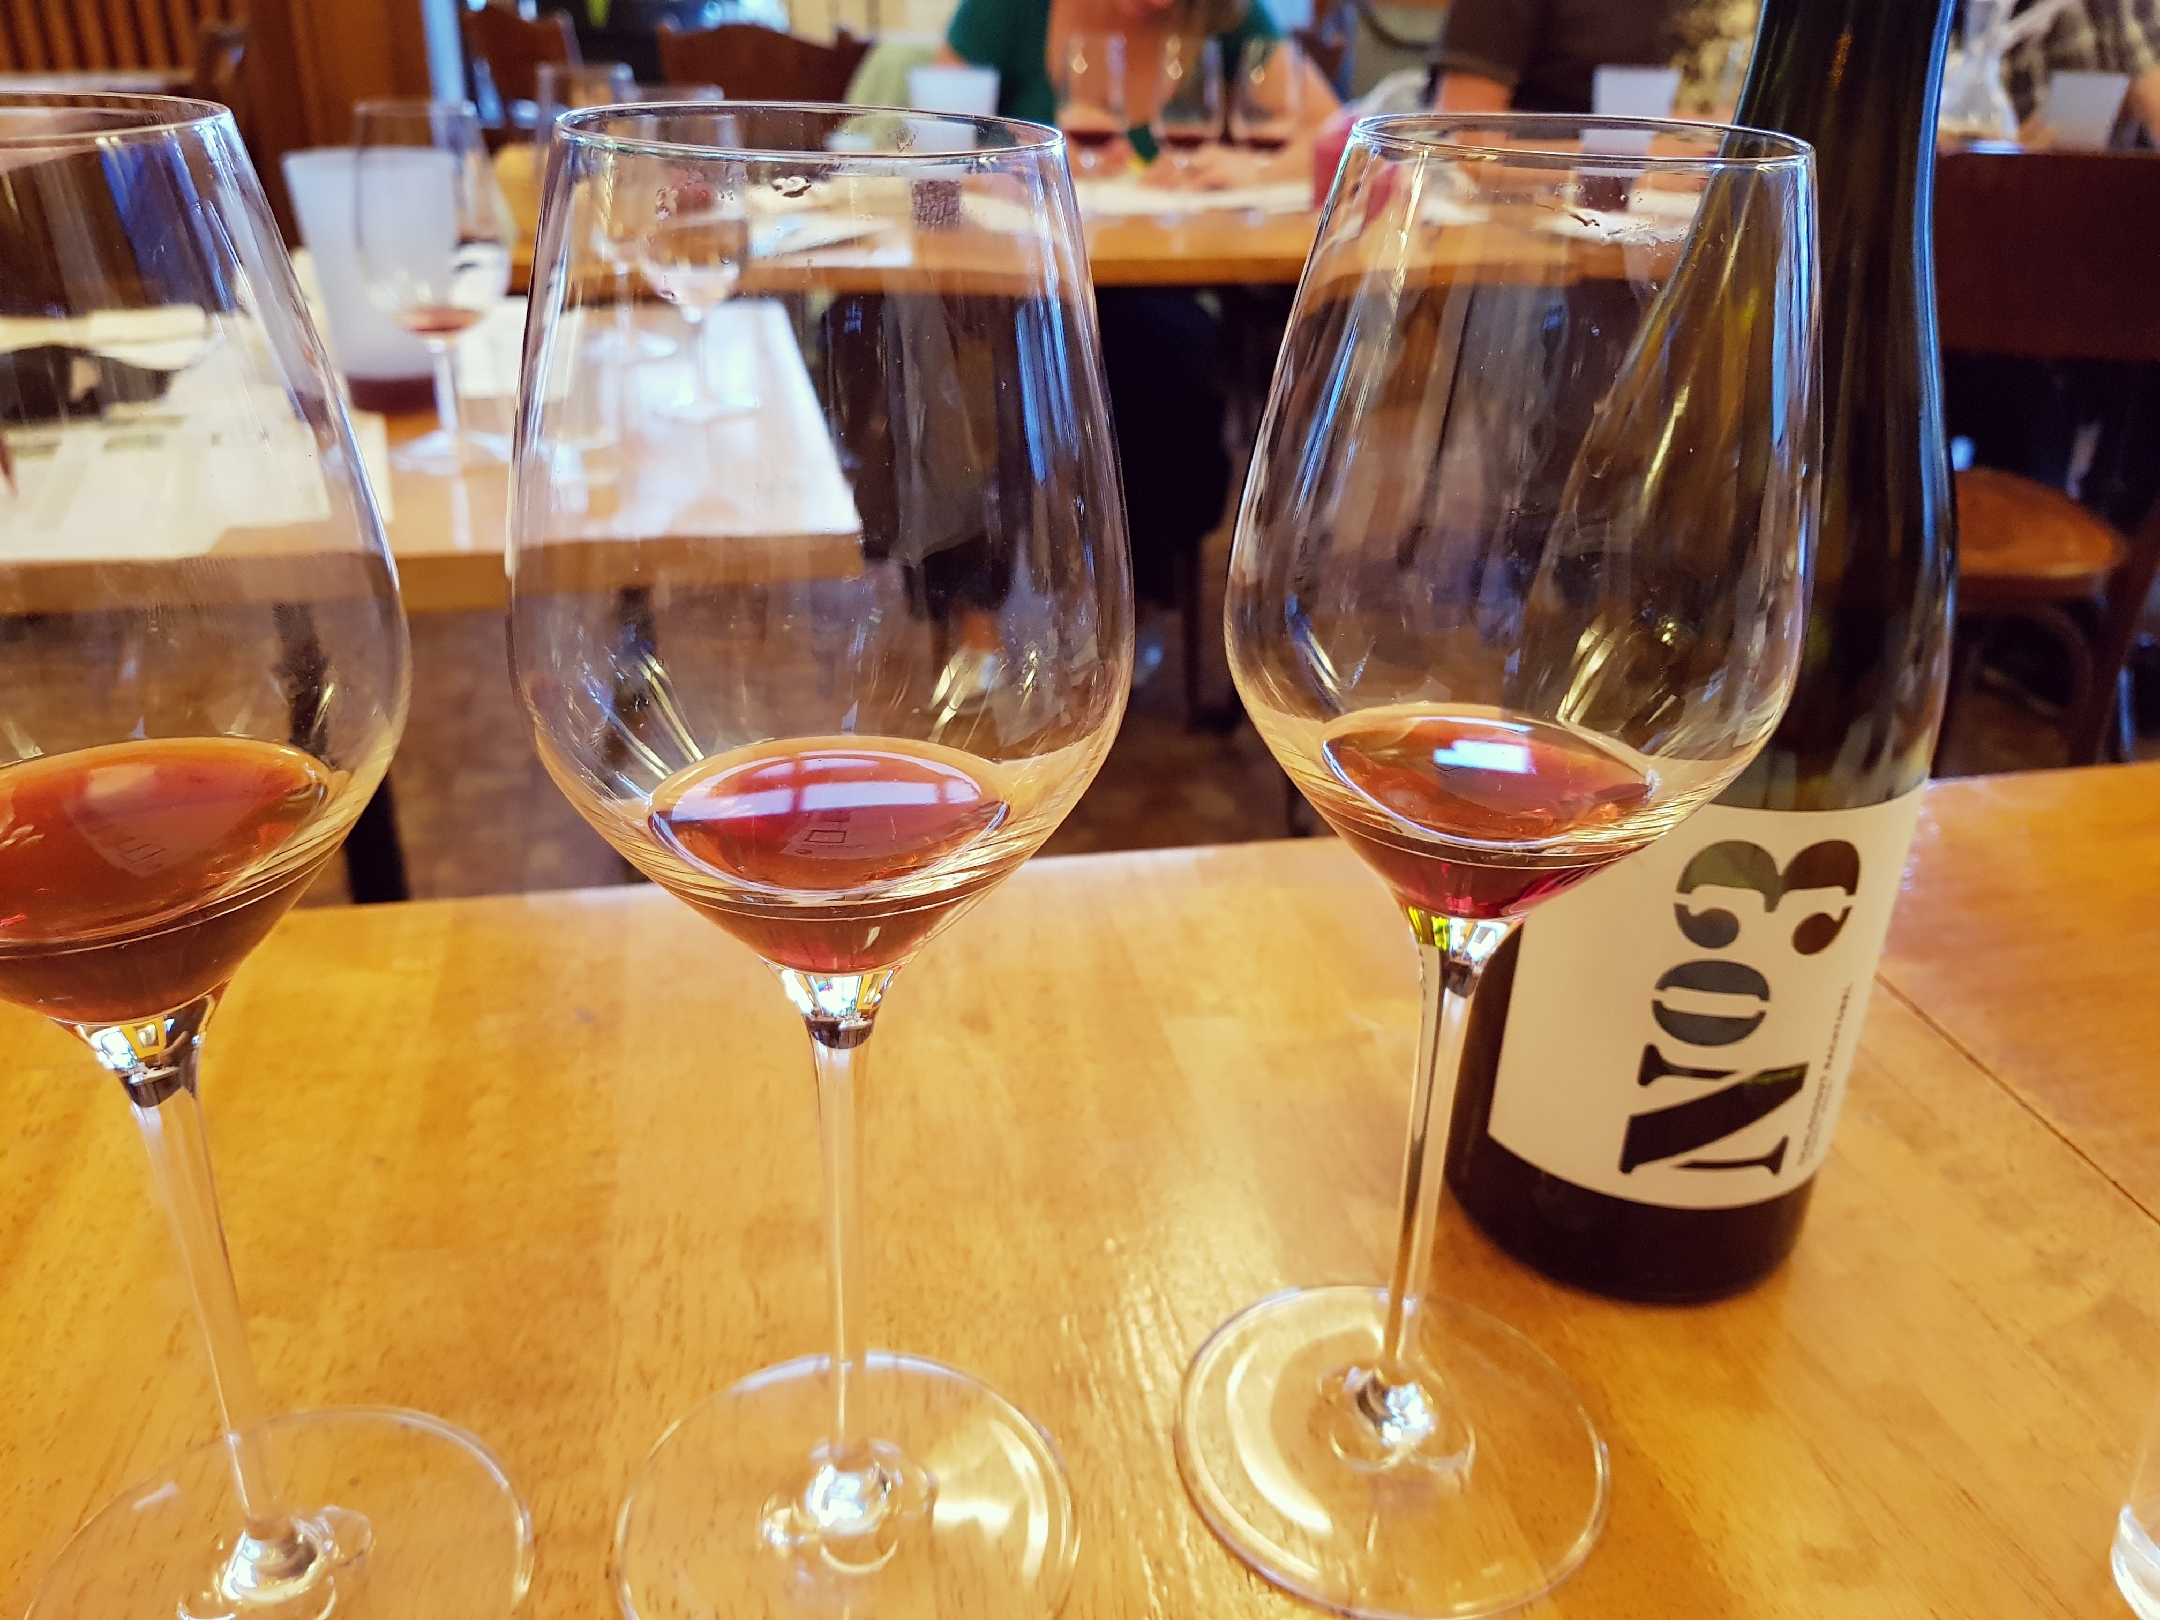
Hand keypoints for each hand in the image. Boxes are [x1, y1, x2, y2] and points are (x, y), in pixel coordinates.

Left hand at [1141, 143, 1303, 190]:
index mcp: (1203, 151)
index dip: (1154, 168)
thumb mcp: (1217, 175)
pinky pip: (1203, 179)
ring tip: (1158, 193)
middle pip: (1173, 160)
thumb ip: (1198, 177)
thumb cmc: (1243, 176)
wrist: (1269, 171)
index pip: (1172, 155)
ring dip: (1169, 182)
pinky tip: (1180, 196)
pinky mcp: (1225, 171)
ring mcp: (1215, 160)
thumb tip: (1175, 190)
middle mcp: (1206, 152)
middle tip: (1144, 189)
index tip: (1142, 181)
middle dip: (1156, 175)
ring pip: (1184, 168)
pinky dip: (1190, 187)